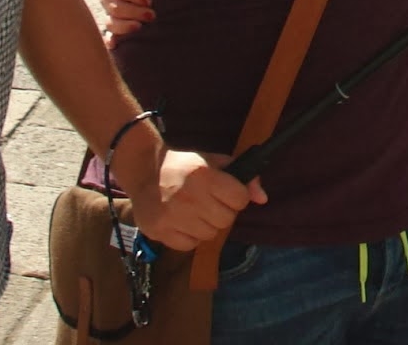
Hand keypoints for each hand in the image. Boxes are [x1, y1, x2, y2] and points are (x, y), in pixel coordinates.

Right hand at [97, 0, 151, 41]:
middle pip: (114, 7)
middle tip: (152, 15)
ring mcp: (108, 11)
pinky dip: (111, 40)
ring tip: (140, 28)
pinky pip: (108, 34)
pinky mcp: (113, 23)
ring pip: (111, 22)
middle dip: (133, 12)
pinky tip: (116, 45)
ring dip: (125, 27)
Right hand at [120, 147, 265, 249]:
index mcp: (204, 176)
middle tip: (209, 202)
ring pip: (209, 235)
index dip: (237, 197)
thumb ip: (242, 178)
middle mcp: (189, 197)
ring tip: (194, 211)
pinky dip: (190, 237)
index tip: (228, 193)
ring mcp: (173, 217)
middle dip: (222, 212)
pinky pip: (190, 245)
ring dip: (206, 225)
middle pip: (226, 220)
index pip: (240, 199)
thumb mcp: (214, 162)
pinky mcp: (160, 231)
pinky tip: (182, 222)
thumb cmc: (184, 166)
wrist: (144, 170)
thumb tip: (263, 198)